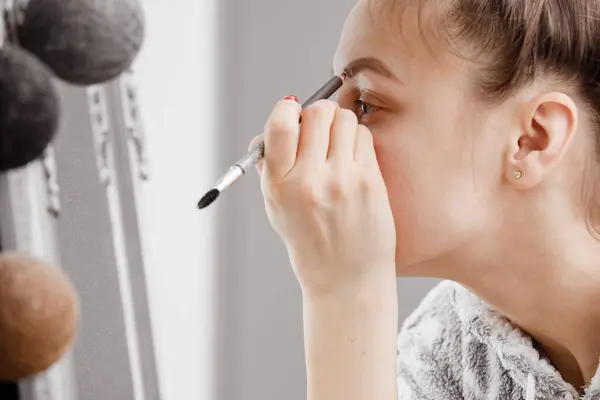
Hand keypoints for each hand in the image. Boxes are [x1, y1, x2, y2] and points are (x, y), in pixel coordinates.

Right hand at [249, 98, 395, 296]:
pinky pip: (364, 136)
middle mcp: (309, 180)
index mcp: (279, 186)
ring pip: (344, 119)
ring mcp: (342, 180)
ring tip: (337, 144)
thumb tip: (279, 122)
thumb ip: (272, 166)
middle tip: (319, 127)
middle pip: (317, 113)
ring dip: (339, 123)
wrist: (345, 278)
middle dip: (318, 113)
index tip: (292, 112)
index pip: (280, 125)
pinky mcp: (369, 182)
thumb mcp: (276, 208)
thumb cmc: (308, 240)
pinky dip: (357, 139)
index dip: (287, 108)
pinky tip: (353, 158)